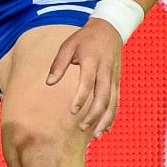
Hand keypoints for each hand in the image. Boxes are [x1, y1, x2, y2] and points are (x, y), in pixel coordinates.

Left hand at [46, 18, 122, 136]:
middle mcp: (106, 71)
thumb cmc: (84, 39)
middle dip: (94, 114)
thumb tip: (49, 83)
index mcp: (92, 61)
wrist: (110, 30)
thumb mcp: (68, 45)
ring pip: (113, 102)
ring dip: (105, 120)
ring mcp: (114, 78)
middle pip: (103, 96)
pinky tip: (105, 128)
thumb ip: (58, 64)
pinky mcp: (117, 82)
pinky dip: (112, 116)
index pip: (88, 82)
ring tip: (95, 136)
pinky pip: (116, 101)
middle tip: (82, 128)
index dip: (81, 97)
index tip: (72, 111)